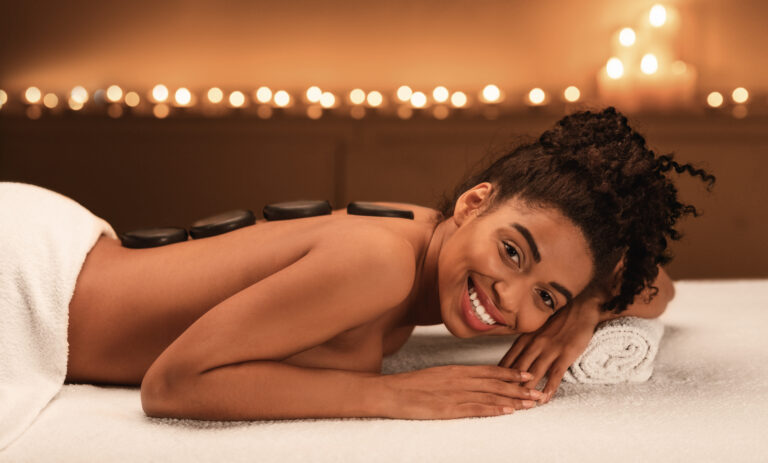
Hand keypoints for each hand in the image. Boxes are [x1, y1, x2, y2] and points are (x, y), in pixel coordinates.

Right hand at [375, 365, 546, 418]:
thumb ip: (454, 378)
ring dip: (513, 399)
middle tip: (539, 390)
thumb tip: (470, 382)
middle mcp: (459, 379)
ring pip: (490, 396)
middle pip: (495, 383)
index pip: (489, 370)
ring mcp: (454, 394)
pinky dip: (493, 410)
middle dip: (519, 387)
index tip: (527, 374)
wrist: (389, 392)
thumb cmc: (409, 386)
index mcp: (456, 370)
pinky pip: (475, 409)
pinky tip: (507, 411)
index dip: (510, 372)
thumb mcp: (435, 376)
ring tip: (531, 403)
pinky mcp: (448, 409)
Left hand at [497, 301, 600, 404]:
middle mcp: (534, 345)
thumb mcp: (536, 331)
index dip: (499, 376)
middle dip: (509, 386)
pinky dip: (549, 387)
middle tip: (502, 401)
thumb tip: (513, 361)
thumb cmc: (557, 322)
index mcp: (525, 339)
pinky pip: (555, 374)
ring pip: (534, 374)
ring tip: (521, 405)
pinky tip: (545, 398)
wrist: (580, 309)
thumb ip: (525, 345)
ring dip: (527, 390)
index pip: (508, 361)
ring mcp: (549, 350)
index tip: (492, 388)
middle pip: (517, 369)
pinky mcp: (565, 354)